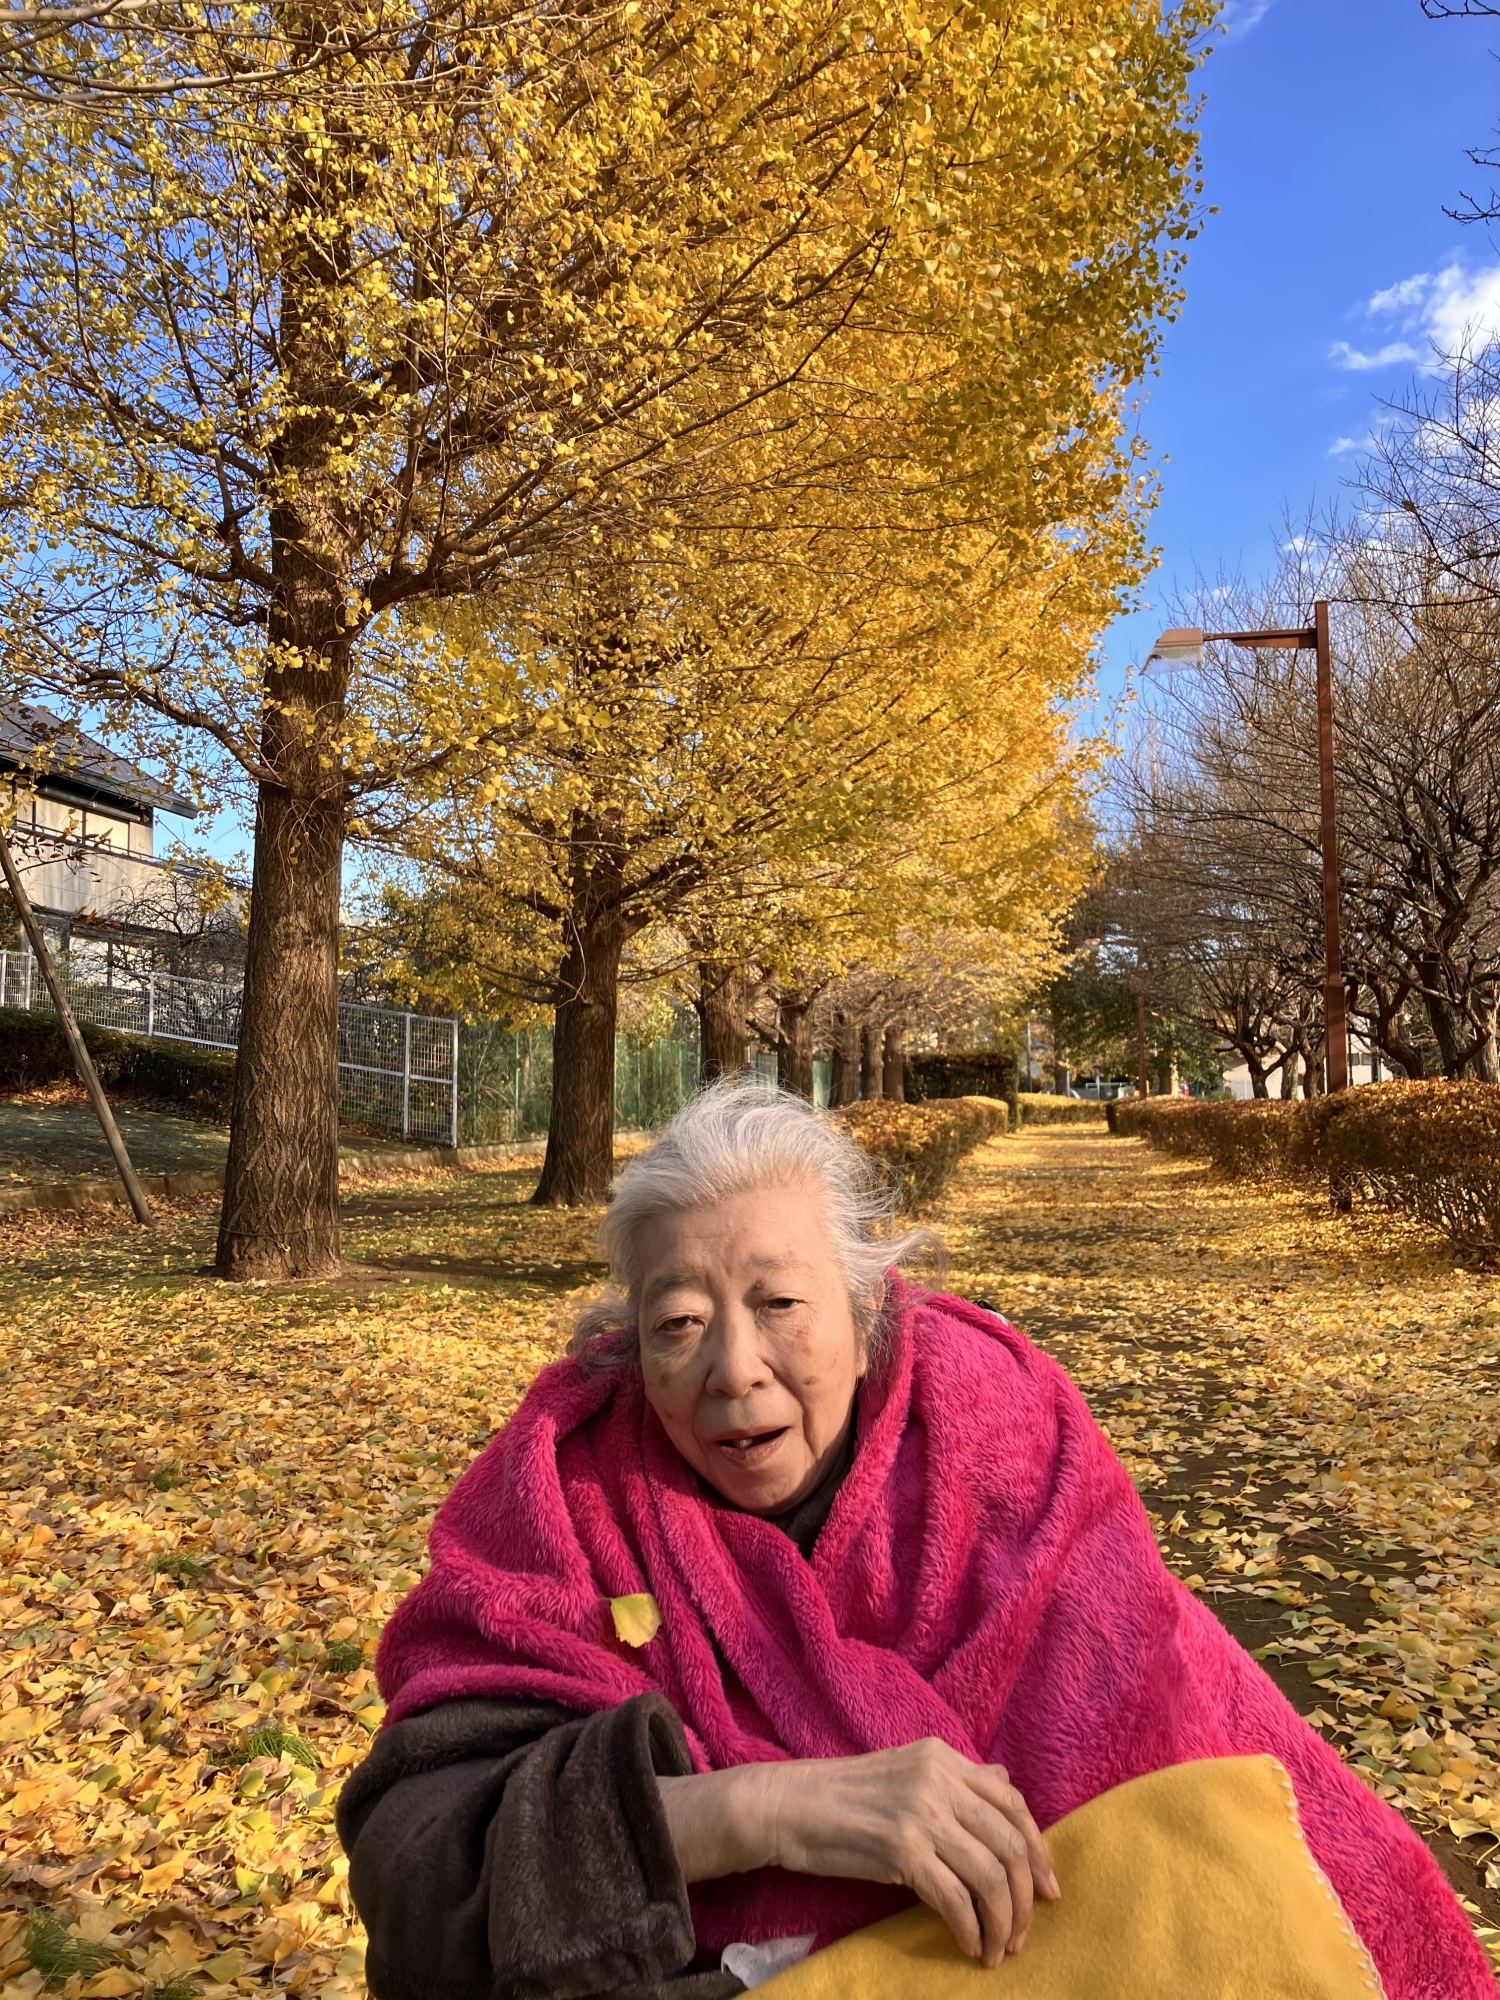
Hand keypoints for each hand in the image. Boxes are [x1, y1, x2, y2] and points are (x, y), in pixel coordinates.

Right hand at [657, 1738, 1059, 1966]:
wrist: (788, 1806)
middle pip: (1010, 1844)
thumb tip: (1005, 1783)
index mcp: (942, 1757)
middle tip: (1025, 1931)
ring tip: (999, 1948)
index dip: (1038, 1851)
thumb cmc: (845, 1795)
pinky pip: (956, 1900)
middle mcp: (938, 1779)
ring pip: (990, 1876)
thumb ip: (958, 1778)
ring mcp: (920, 1813)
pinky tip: (970, 1946)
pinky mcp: (901, 1850)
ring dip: (1004, 1922)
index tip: (1047, 1890)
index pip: (1013, 1804)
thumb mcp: (907, 1770)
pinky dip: (971, 1930)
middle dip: (1026, 1897)